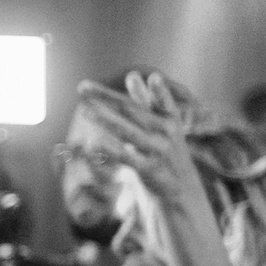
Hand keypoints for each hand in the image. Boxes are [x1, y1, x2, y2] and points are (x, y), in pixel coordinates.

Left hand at [76, 75, 199, 213]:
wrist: (183, 191)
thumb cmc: (166, 152)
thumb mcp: (161, 125)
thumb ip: (147, 102)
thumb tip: (133, 74)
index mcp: (171, 117)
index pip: (158, 99)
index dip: (147, 89)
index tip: (133, 75)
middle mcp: (167, 131)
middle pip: (132, 110)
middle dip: (105, 97)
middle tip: (82, 86)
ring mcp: (159, 150)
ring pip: (127, 132)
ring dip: (104, 119)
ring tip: (84, 110)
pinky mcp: (150, 169)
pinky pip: (126, 157)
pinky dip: (109, 150)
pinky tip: (92, 143)